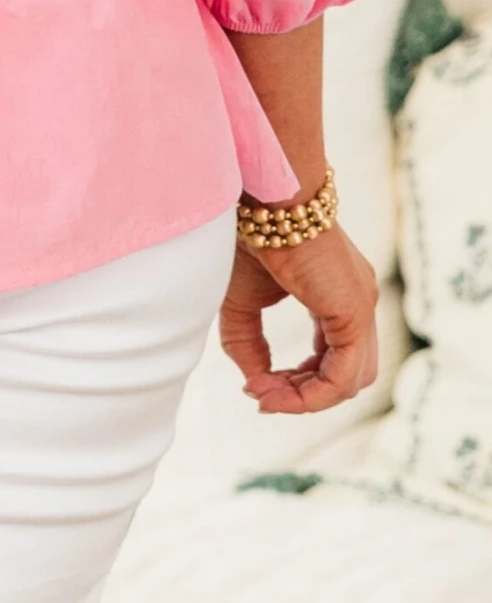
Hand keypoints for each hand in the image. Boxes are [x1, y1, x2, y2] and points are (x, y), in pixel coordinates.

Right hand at [218, 225, 377, 413]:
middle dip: (301, 395)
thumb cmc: (250, 239)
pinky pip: (344, 376)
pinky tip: (275, 391)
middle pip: (345, 375)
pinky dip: (311, 394)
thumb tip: (257, 385)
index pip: (331, 359)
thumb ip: (247, 344)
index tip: (255, 386)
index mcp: (338, 297)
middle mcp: (357, 303)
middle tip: (259, 394)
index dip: (296, 382)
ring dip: (305, 399)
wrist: (261, 202)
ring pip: (350, 381)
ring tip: (264, 394)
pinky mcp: (354, 311)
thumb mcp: (241, 302)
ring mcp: (362, 307)